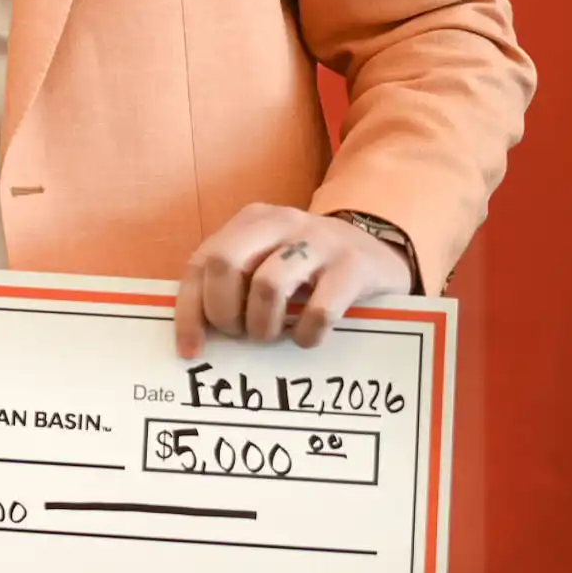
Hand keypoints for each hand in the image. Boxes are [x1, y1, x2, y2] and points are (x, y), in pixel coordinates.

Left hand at [173, 204, 412, 359]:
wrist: (381, 254)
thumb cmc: (309, 269)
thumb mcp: (268, 261)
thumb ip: (233, 282)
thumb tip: (195, 335)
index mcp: (252, 222)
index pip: (202, 262)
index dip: (190, 310)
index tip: (190, 350)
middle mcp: (282, 223)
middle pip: (225, 262)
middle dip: (223, 311)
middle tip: (239, 335)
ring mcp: (320, 242)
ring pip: (268, 285)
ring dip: (262, 325)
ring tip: (271, 336)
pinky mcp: (354, 267)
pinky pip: (319, 310)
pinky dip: (306, 335)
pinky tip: (307, 338)